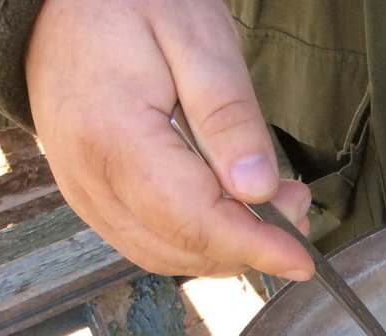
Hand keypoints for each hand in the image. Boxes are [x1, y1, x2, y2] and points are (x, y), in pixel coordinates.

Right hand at [25, 0, 314, 279]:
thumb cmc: (127, 3)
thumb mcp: (197, 40)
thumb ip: (228, 116)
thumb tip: (257, 189)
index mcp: (115, 138)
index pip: (195, 221)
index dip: (255, 246)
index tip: (301, 259)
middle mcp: (90, 176)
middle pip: (182, 247)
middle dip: (248, 244)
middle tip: (295, 204)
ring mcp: (83, 189)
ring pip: (164, 254)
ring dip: (223, 247)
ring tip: (270, 206)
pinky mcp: (88, 191)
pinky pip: (144, 239)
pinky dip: (193, 241)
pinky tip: (227, 212)